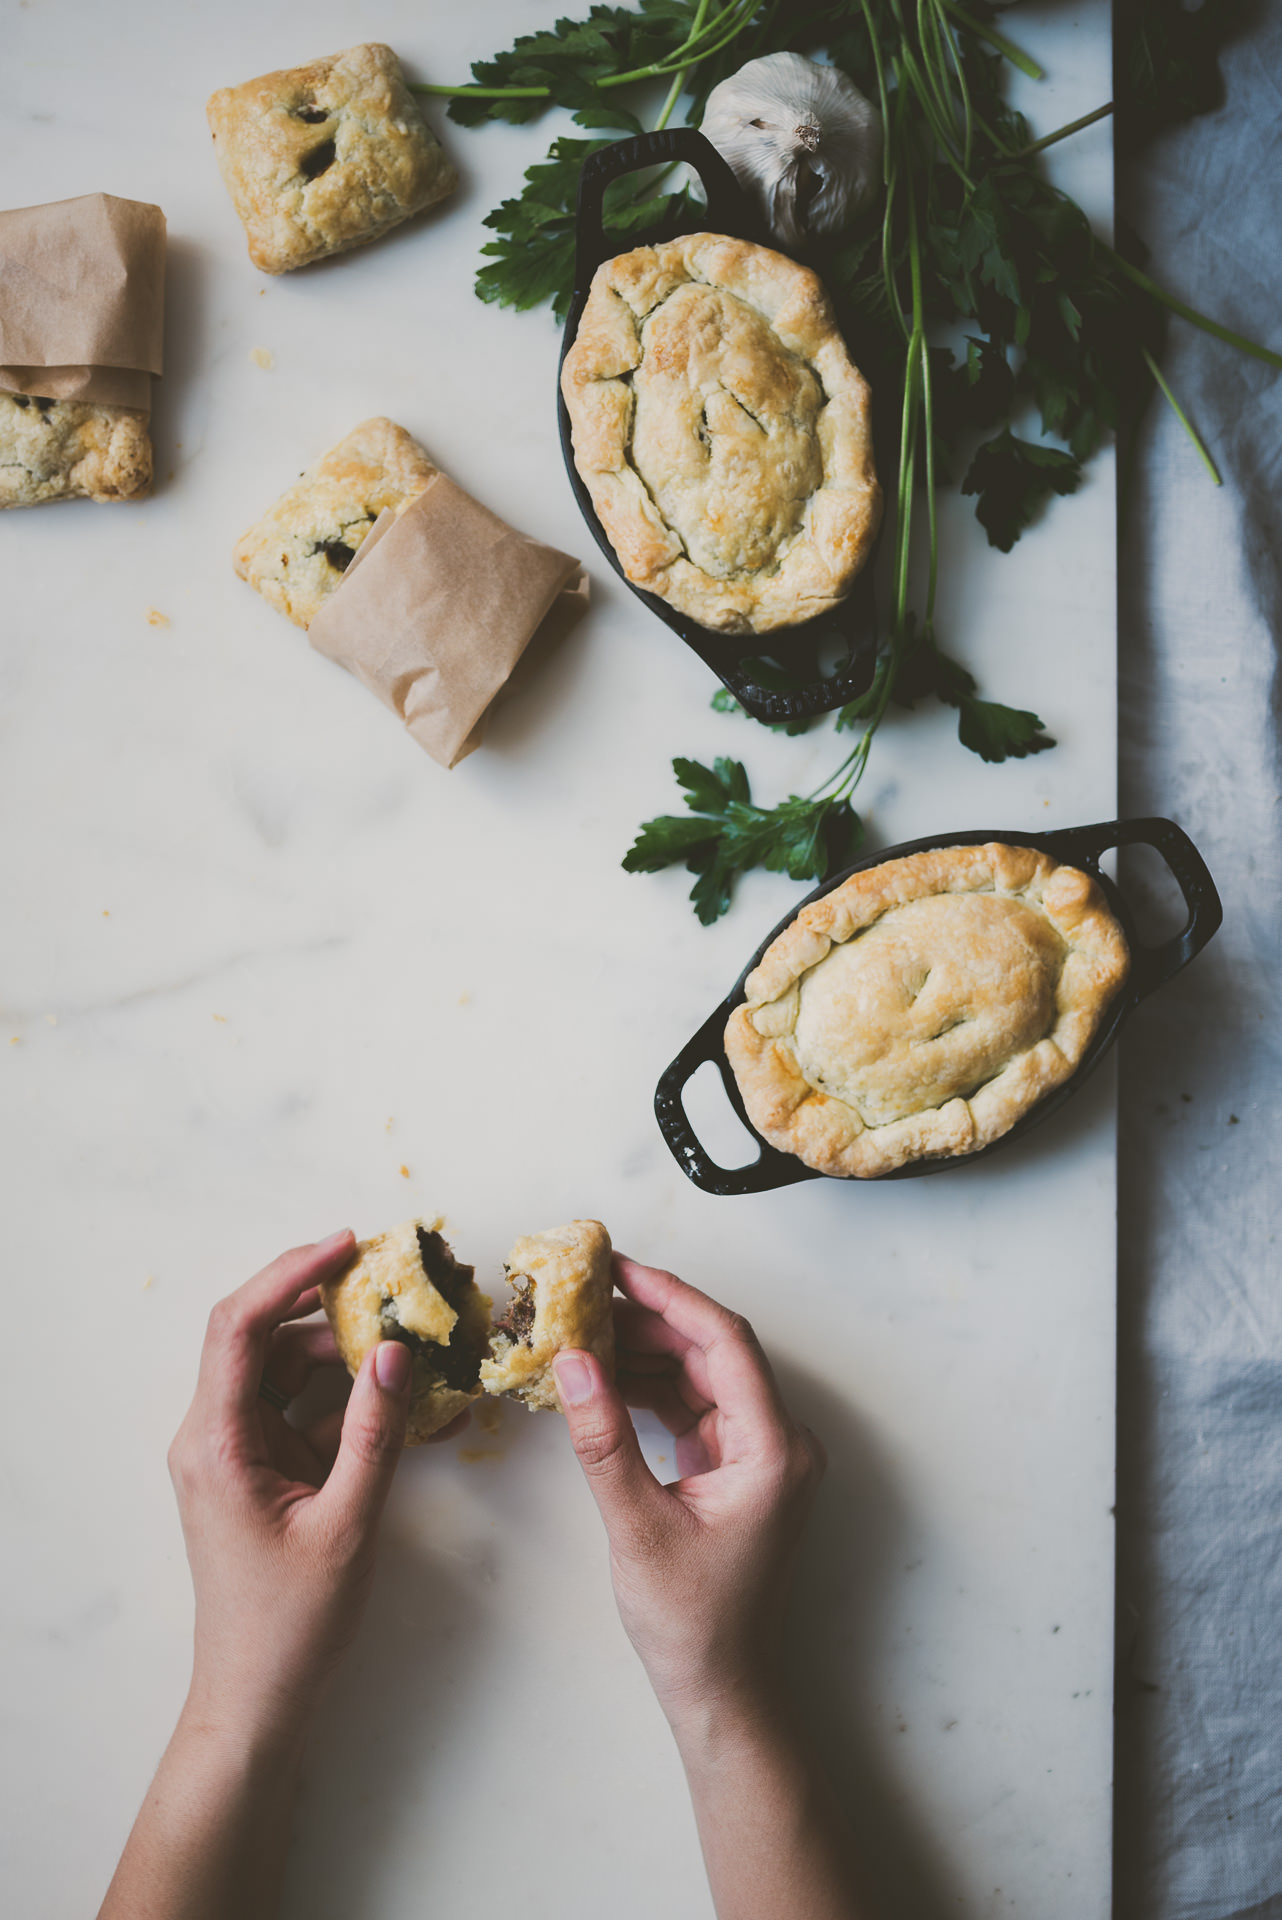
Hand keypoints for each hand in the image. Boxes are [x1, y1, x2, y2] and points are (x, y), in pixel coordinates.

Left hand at [167, 1232, 461, 1745]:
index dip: (290, 1273)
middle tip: (398, 1286)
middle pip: (268, 1340)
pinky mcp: (263, 1471)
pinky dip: (354, 1404)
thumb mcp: (348, 1522)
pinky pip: (308, 1414)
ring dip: (350, 1357)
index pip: (240, 1327)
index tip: (348, 1243)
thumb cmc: (291, 1622)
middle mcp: (215, 1436)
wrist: (258, 1696)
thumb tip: (395, 1350)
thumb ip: (376, 1432)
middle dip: (331, 1308)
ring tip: (418, 1345)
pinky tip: (413, 1404)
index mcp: (216, 1443)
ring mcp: (238, 1453)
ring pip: (291, 1373)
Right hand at [553, 1256, 824, 1728]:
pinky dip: (650, 1387)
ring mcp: (760, 1453)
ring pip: (700, 1374)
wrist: (720, 1688)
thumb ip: (603, 1440)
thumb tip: (573, 1361)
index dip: (671, 1297)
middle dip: (649, 1319)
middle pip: (713, 1351)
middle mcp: (779, 1441)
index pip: (726, 1343)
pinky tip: (602, 1377)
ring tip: (581, 1330)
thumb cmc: (692, 1623)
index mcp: (774, 1449)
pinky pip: (693, 1405)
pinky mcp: (736, 1466)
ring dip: (644, 1352)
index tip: (619, 1269)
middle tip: (585, 1294)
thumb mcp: (637, 1527)